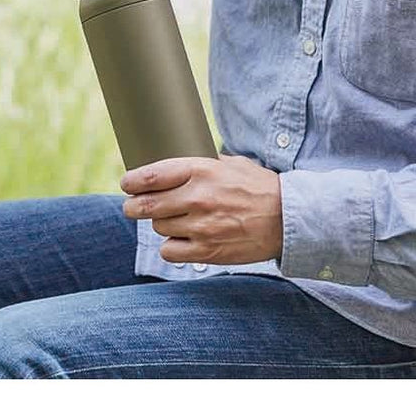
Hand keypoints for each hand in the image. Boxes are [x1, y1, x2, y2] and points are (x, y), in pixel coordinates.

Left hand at [121, 153, 282, 265]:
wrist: (288, 218)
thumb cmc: (259, 188)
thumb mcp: (230, 164)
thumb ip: (201, 165)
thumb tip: (172, 166)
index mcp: (201, 171)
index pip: (151, 176)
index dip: (131, 181)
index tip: (127, 183)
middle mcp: (197, 198)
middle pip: (145, 205)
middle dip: (133, 206)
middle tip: (132, 206)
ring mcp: (201, 227)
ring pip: (158, 227)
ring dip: (160, 224)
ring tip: (174, 219)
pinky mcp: (207, 251)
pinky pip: (170, 251)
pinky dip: (172, 246)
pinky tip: (182, 239)